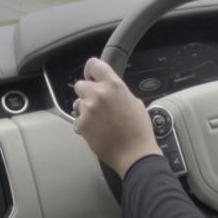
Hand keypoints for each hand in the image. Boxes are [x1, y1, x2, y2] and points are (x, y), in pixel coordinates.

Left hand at [72, 58, 162, 177]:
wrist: (134, 153)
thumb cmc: (138, 130)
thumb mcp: (135, 102)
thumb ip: (119, 92)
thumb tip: (110, 90)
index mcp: (114, 85)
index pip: (94, 65)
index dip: (91, 71)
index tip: (91, 76)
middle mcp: (99, 94)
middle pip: (80, 85)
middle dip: (86, 92)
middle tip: (97, 103)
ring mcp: (88, 110)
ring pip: (78, 103)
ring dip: (85, 109)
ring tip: (100, 120)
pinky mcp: (82, 125)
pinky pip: (78, 120)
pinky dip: (85, 124)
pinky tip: (98, 130)